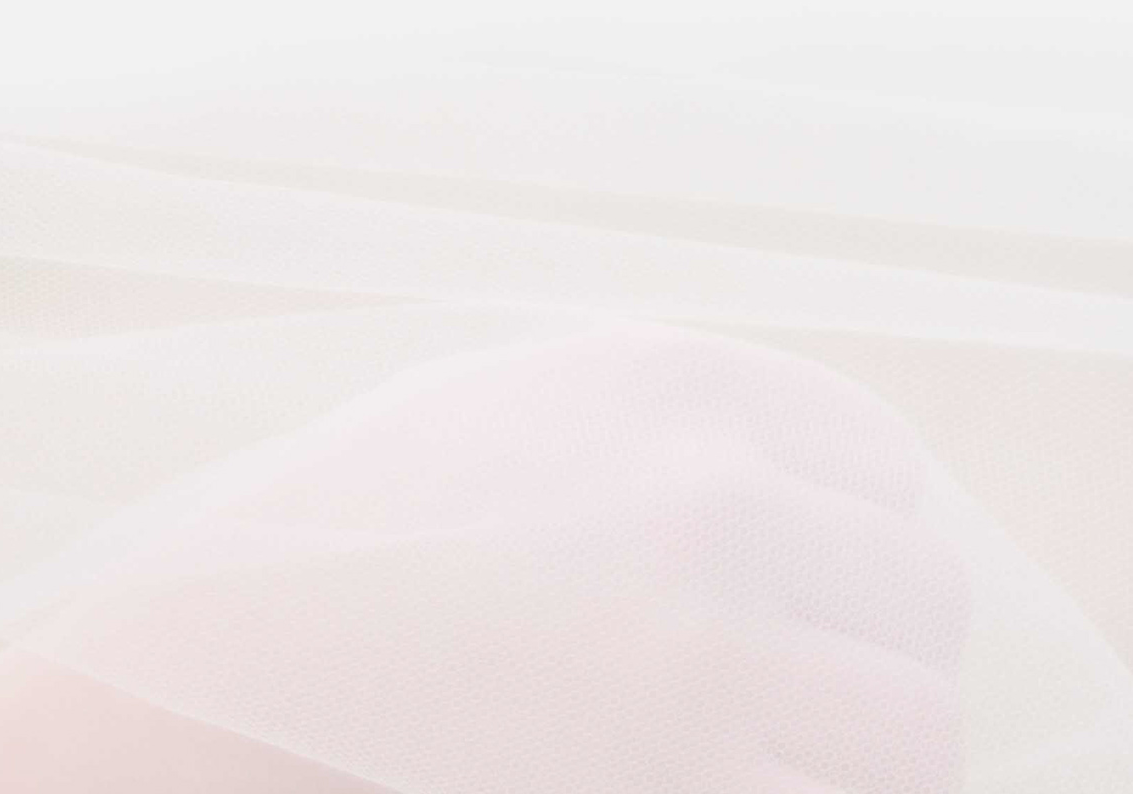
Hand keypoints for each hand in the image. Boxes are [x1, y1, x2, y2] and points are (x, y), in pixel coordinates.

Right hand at [0, 325, 968, 793]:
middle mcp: (704, 486)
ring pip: (913, 725)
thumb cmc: (323, 551)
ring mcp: (708, 634)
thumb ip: (638, 431)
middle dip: (870, 659)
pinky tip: (695, 780)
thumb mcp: (482, 421)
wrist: (208, 668)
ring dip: (850, 758)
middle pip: (923, 596)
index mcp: (655, 378)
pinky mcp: (693, 756)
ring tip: (752, 760)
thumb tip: (796, 497)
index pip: (878, 461)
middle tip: (783, 709)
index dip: (862, 543)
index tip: (821, 600)